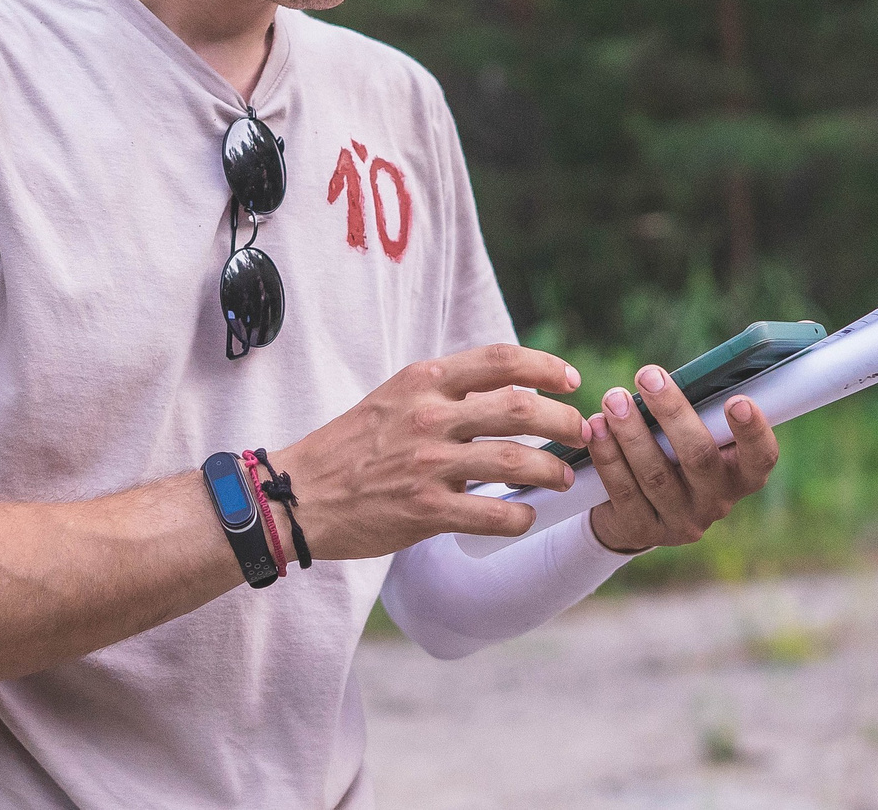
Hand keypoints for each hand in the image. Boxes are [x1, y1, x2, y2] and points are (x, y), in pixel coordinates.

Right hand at [268, 344, 586, 561]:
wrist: (298, 495)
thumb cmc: (351, 446)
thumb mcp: (395, 398)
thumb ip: (445, 393)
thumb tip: (507, 392)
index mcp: (423, 381)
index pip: (500, 360)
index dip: (545, 367)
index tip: (571, 380)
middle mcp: (428, 416)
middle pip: (519, 408)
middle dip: (562, 421)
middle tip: (579, 433)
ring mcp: (427, 463)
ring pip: (514, 460)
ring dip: (551, 469)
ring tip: (562, 477)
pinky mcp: (424, 510)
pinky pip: (491, 513)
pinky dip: (518, 516)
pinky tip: (523, 516)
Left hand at [583, 365, 779, 553]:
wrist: (642, 511)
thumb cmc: (677, 452)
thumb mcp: (698, 436)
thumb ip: (701, 411)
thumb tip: (683, 369)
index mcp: (741, 475)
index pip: (761, 457)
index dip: (753, 431)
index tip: (737, 400)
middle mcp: (717, 502)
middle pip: (698, 457)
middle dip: (671, 412)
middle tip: (648, 376)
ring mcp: (681, 521)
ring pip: (654, 474)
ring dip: (631, 431)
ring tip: (613, 398)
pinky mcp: (644, 529)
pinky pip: (624, 491)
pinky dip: (608, 456)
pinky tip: (596, 428)